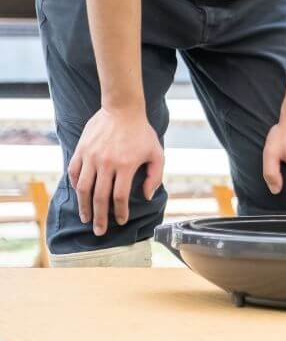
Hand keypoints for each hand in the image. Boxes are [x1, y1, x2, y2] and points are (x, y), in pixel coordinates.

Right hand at [68, 106, 162, 235]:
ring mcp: (91, 156)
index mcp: (126, 165)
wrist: (122, 109)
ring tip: (86, 218)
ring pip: (83, 188)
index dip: (119, 212)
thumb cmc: (142, 132)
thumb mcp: (157, 152)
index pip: (119, 196)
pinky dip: (75, 186)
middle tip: (99, 231)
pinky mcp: (81, 150)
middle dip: (99, 217)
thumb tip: (146, 196)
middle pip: (99, 197)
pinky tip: (79, 195)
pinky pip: (74, 172)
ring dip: (84, 206)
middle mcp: (106, 163)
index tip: (120, 221)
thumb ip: (155, 176)